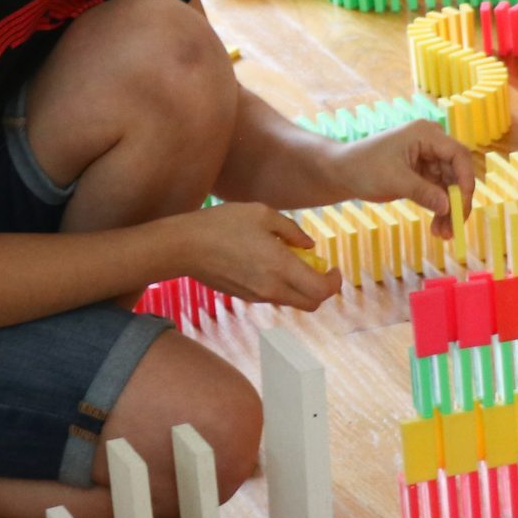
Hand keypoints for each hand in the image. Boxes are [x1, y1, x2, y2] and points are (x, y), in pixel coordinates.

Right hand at [172, 203, 340, 311]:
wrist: (183, 246)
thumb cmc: (222, 223)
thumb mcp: (262, 214)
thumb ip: (292, 230)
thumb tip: (309, 245)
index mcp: (280, 267)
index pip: (321, 291)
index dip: (334, 282)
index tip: (333, 268)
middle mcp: (271, 288)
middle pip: (311, 304)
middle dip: (322, 289)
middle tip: (319, 269)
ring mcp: (256, 295)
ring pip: (292, 302)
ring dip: (300, 287)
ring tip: (290, 260)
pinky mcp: (244, 296)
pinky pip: (273, 296)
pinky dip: (281, 285)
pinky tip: (268, 263)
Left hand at [332, 121, 476, 239]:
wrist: (342, 173)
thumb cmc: (363, 168)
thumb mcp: (394, 180)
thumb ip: (423, 192)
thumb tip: (448, 207)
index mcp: (426, 134)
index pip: (459, 155)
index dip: (466, 180)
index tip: (462, 206)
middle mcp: (432, 144)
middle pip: (458, 173)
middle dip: (457, 202)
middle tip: (454, 228)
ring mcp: (429, 160)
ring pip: (450, 187)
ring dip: (449, 210)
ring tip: (443, 235)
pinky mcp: (424, 175)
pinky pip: (439, 193)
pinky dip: (440, 210)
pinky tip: (438, 228)